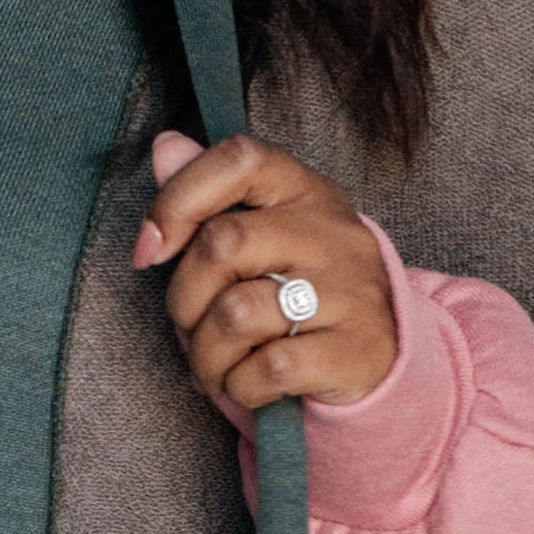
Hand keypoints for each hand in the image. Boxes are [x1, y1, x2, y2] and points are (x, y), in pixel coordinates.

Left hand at [132, 127, 396, 417]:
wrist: (384, 355)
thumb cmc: (302, 291)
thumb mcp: (264, 233)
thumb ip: (212, 192)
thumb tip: (165, 146)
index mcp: (305, 192)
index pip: (239, 160)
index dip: (179, 199)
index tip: (149, 249)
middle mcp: (331, 233)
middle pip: (223, 244)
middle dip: (183, 299)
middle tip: (189, 328)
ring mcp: (349, 291)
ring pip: (237, 314)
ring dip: (205, 355)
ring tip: (213, 367)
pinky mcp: (355, 350)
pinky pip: (268, 368)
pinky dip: (240, 386)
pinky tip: (246, 386)